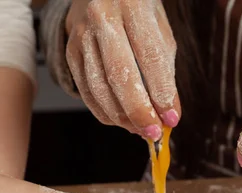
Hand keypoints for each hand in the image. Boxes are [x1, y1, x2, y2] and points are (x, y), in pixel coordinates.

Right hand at [65, 0, 180, 139]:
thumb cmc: (137, 11)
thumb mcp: (160, 32)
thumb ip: (166, 72)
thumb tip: (169, 113)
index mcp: (133, 7)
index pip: (150, 57)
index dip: (161, 93)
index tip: (171, 118)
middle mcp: (103, 18)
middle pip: (120, 75)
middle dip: (139, 111)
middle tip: (153, 132)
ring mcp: (82, 35)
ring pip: (98, 87)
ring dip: (121, 116)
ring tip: (139, 129)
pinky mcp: (70, 51)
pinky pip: (85, 90)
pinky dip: (104, 111)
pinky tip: (120, 120)